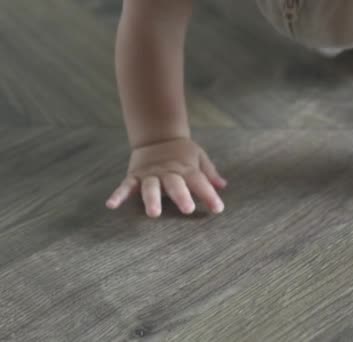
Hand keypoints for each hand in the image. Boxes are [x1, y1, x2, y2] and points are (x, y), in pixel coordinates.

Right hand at [106, 138, 226, 216]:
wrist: (158, 136)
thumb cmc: (182, 152)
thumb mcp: (199, 157)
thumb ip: (210, 173)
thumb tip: (223, 185)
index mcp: (186, 169)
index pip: (200, 182)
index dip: (209, 195)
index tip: (218, 208)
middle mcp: (169, 172)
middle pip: (175, 184)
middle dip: (181, 196)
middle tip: (188, 209)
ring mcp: (150, 174)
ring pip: (151, 187)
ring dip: (152, 199)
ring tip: (154, 214)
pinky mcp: (135, 176)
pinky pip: (126, 186)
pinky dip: (118, 195)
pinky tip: (112, 205)